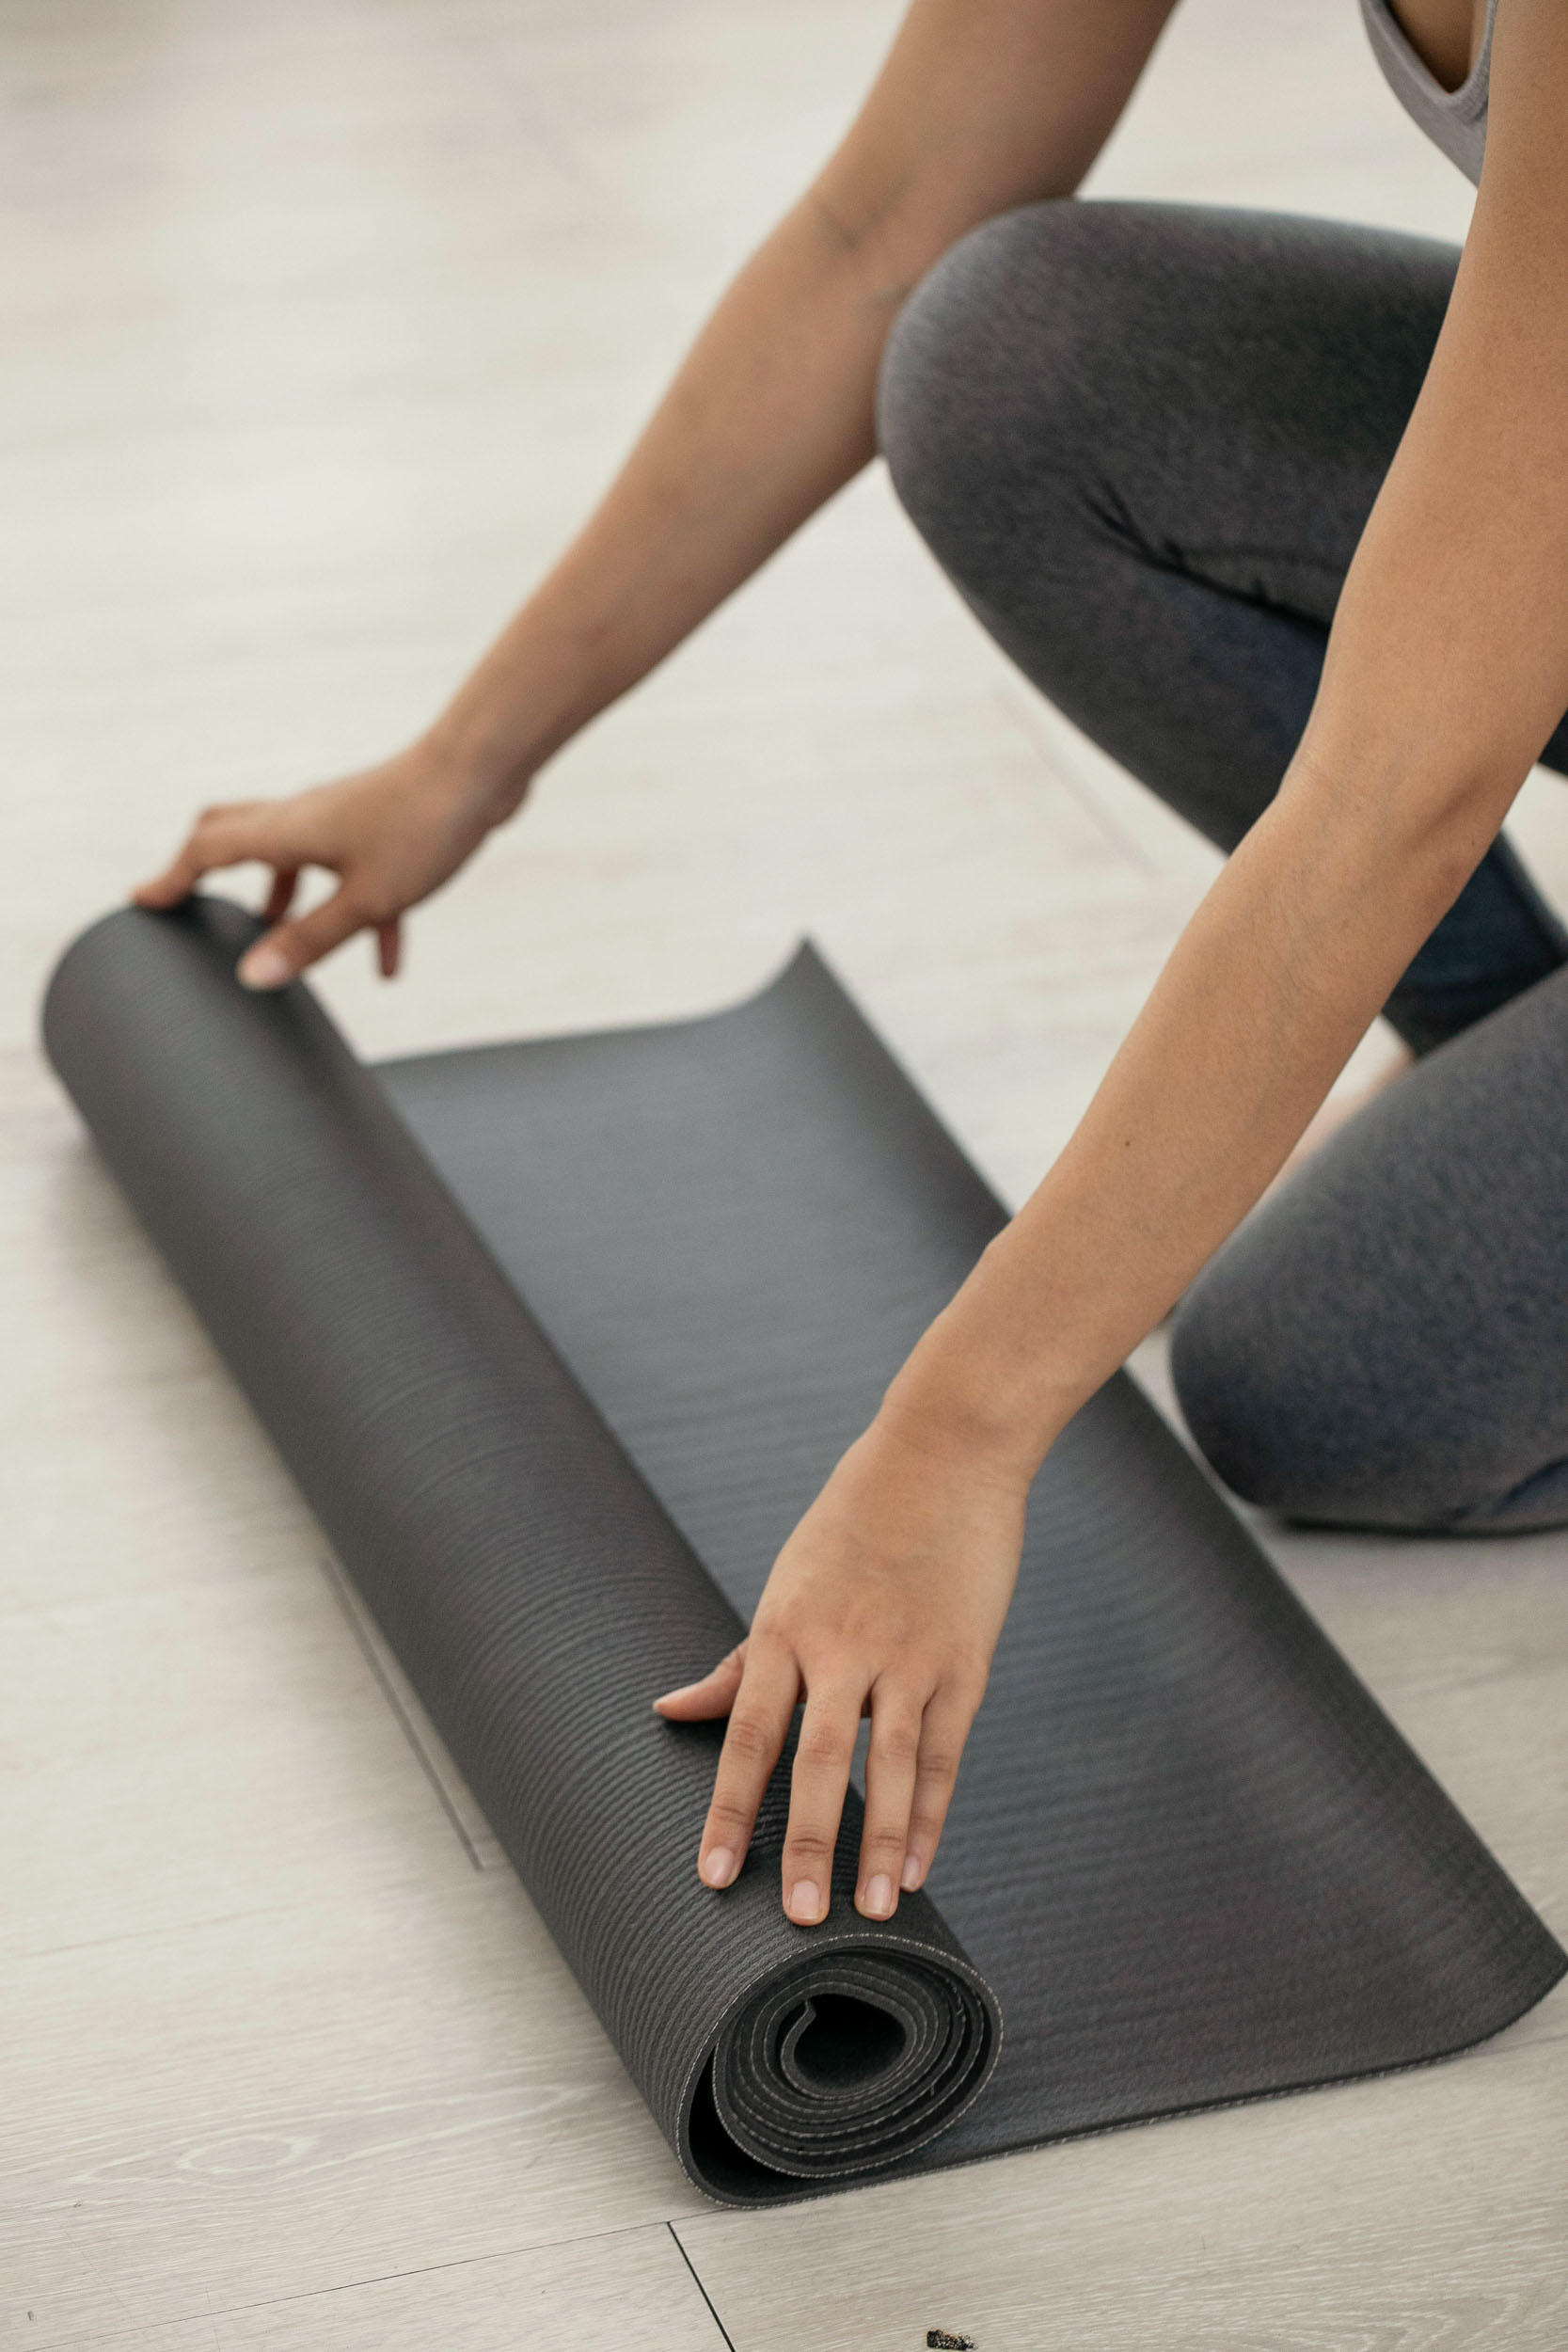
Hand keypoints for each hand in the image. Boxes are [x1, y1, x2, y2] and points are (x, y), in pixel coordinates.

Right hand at [133, 738, 523, 988]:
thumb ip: (310, 940)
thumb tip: (253, 977)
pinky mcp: (384, 826)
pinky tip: (388, 963)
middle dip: (211, 871)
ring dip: (286, 898)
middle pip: (237, 835)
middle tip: (197, 904)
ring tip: (281, 939)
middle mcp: (305, 816)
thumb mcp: (365, 900)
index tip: (144, 901)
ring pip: (298, 857)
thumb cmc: (423, 829)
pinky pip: (357, 874)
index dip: (173, 878)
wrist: (485, 771)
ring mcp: (345, 818)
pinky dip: (360, 914)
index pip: (207, 850)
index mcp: (286, 830)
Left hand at [655, 1410, 1027, 1924]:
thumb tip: (670, 1710)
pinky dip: (931, 1813)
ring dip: (880, 1844)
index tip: (714, 1877)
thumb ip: (739, 1661)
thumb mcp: (788, 1582)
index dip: (729, 1809)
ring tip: (871, 1912)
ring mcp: (909, 1656)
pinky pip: (945, 1751)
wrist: (945, 1452)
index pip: (749, 1734)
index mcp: (786, 1628)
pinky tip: (919, 1865)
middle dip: (804, 1843)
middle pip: (815, 1759)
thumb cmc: (855, 1520)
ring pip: (890, 1765)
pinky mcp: (964, 1661)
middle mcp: (843, 1647)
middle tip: (796, 1919)